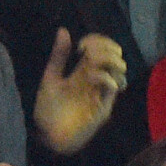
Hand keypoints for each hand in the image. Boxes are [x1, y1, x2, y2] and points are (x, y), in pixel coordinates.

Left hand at [34, 28, 126, 154]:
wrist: (46, 136)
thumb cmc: (48, 109)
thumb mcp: (51, 77)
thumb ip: (59, 55)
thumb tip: (64, 30)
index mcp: (84, 70)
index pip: (102, 48)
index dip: (98, 40)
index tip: (81, 45)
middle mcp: (96, 79)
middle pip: (115, 55)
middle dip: (105, 47)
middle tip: (86, 51)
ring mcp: (101, 93)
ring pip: (119, 68)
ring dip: (108, 60)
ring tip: (90, 62)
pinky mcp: (103, 107)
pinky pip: (113, 87)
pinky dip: (105, 77)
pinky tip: (91, 76)